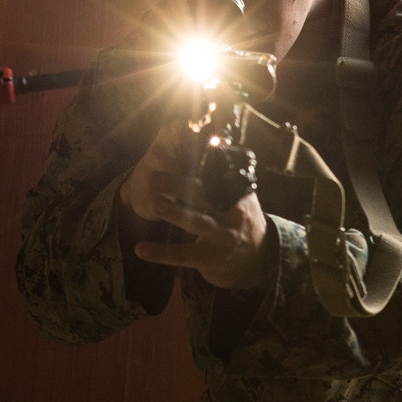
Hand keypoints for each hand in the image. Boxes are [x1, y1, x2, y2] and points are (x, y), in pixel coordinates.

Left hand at [118, 121, 270, 289]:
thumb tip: (206, 143)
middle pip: (203, 195)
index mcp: (235, 194)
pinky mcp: (210, 258)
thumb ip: (223, 178)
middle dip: (177, 185)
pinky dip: (161, 253)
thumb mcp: (240, 197)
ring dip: (175, 213)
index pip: (216, 174)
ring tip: (154, 204)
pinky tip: (141, 250)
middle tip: (152, 177)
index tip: (180, 147)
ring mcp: (222, 236)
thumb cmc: (241, 220)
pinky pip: (183, 255)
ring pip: (197, 222)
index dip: (199, 162)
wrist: (260, 258)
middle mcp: (231, 213)